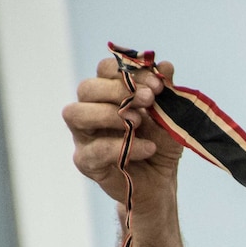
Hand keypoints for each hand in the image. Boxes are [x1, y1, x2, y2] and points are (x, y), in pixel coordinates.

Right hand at [62, 58, 182, 212]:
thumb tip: (165, 65)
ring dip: (109, 114)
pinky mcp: (86, 161)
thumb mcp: (170, 116)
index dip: (129, 73)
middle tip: (148, 100)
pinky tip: (148, 148)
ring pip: (75, 114)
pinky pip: (94, 150)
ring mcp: (84, 136)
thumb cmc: (160, 143)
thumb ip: (166, 92)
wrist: (161, 181)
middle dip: (118, 91)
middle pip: (86, 88)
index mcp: (107, 94)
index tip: (157, 86)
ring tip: (139, 122)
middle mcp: (90, 110)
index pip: (105, 70)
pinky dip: (124, 147)